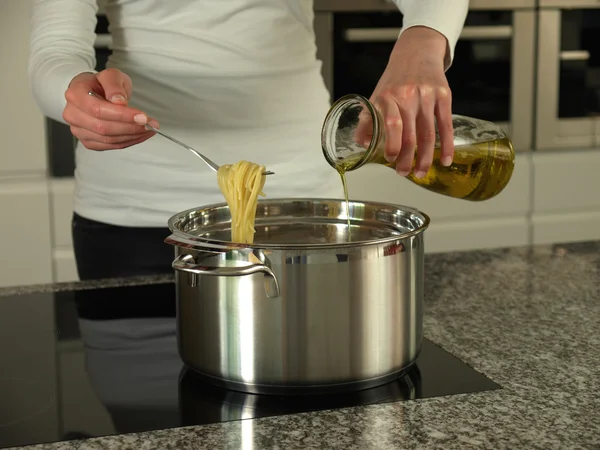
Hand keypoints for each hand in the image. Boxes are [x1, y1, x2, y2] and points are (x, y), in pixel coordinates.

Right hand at [62, 68, 158, 150]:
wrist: (92, 93)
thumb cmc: (101, 84)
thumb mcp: (110, 76)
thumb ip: (114, 85)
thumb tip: (119, 102)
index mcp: (75, 94)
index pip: (98, 110)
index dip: (122, 116)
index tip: (143, 117)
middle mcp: (72, 114)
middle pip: (103, 127)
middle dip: (131, 128)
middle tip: (151, 125)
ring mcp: (79, 130)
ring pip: (108, 139)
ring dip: (133, 136)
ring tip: (150, 129)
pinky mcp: (88, 141)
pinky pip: (110, 146)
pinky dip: (129, 142)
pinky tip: (140, 135)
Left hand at [366, 26, 454, 177]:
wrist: (416, 52)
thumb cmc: (394, 80)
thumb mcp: (376, 95)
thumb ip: (368, 120)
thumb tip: (363, 145)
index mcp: (387, 97)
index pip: (391, 124)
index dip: (392, 145)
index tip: (391, 159)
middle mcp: (408, 96)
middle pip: (410, 134)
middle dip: (408, 159)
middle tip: (404, 173)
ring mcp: (427, 95)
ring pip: (428, 134)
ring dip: (426, 158)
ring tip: (421, 172)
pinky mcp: (443, 96)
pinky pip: (446, 125)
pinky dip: (447, 146)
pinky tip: (445, 160)